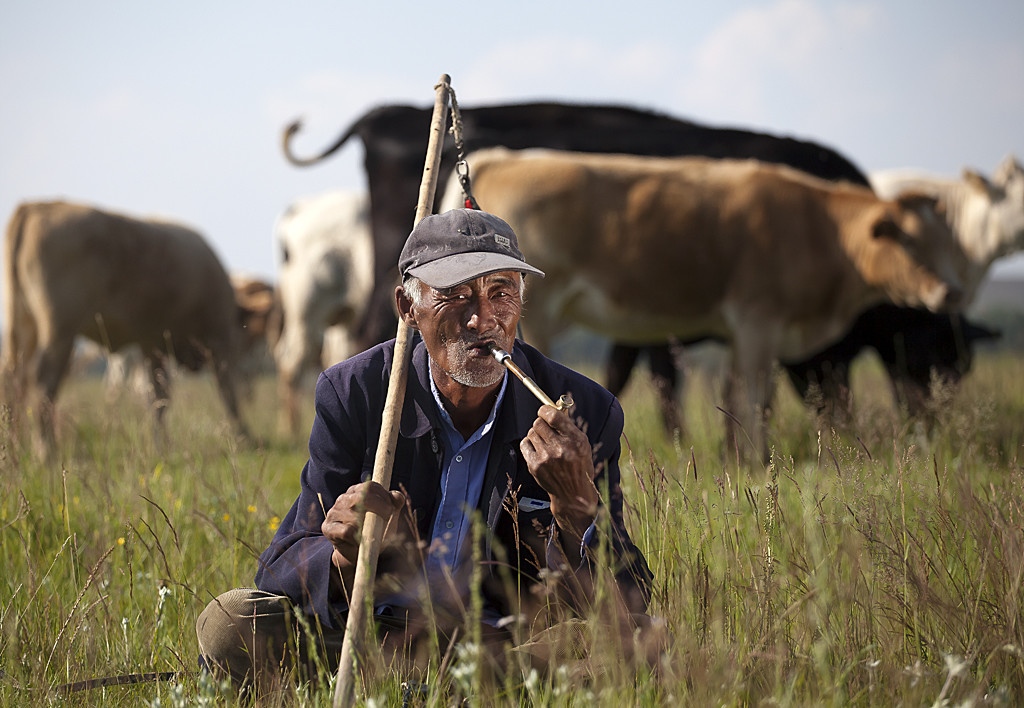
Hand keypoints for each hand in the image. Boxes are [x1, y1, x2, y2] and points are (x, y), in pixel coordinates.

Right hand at [321, 481, 407, 572]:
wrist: (359, 554)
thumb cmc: (375, 531)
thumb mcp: (388, 517)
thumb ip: (395, 504)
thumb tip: (398, 496)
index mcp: (357, 491)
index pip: (370, 486)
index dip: (383, 496)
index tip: (392, 509)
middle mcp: (343, 498)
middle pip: (362, 496)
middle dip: (379, 506)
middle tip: (388, 517)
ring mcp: (333, 512)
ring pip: (354, 513)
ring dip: (368, 525)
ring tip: (373, 533)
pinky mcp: (328, 528)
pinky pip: (346, 531)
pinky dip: (357, 537)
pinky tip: (361, 541)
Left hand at [520, 404, 598, 542]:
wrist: (573, 492)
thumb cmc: (578, 464)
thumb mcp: (582, 443)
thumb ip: (568, 426)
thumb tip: (552, 406)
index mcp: (575, 440)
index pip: (554, 416)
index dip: (545, 410)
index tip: (544, 410)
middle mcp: (560, 448)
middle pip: (538, 423)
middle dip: (541, 422)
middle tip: (546, 428)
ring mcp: (546, 458)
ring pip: (531, 432)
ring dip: (536, 434)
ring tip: (545, 443)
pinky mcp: (535, 466)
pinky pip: (525, 443)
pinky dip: (530, 444)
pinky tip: (538, 450)